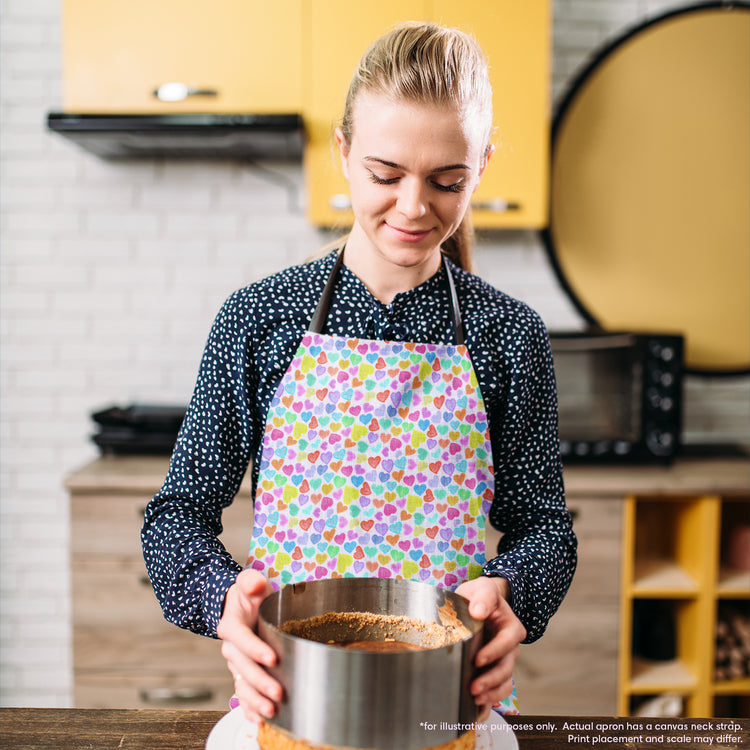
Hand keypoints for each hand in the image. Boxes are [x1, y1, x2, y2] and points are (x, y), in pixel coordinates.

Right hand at [217, 569, 281, 722]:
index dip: (255, 649)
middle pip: (243, 668)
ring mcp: (236, 664)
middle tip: (278, 693)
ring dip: (255, 700)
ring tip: (272, 712)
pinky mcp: (242, 674)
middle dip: (260, 682)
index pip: (241, 638)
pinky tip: (259, 720)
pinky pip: (242, 694)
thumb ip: (250, 581)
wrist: (238, 607)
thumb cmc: (249, 596)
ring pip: (241, 686)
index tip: (273, 658)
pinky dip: (249, 708)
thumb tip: (254, 585)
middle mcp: (231, 648)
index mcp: (231, 625)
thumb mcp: (248, 583)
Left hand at [455, 576, 525, 719]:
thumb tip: (479, 611)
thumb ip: (483, 597)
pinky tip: (477, 712)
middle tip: (473, 688)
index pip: (507, 641)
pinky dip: (490, 702)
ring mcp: (503, 661)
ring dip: (491, 694)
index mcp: (511, 626)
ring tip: (474, 700)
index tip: (477, 659)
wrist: (478, 605)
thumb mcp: (482, 588)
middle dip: (491, 680)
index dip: (494, 651)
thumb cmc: (480, 596)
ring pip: (505, 682)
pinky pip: (498, 690)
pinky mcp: (494, 671)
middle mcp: (510, 647)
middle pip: (506, 667)